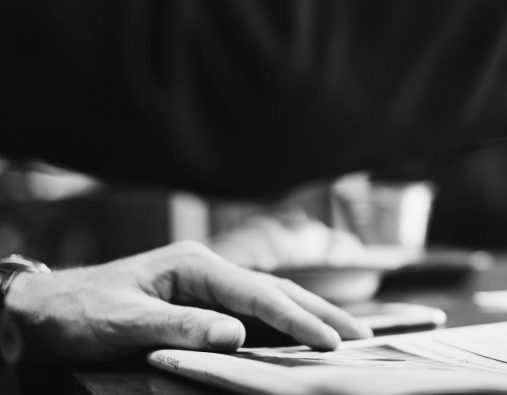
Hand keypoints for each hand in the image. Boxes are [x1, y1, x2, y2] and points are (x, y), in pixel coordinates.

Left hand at [4, 241, 371, 362]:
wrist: (44, 309)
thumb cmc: (80, 313)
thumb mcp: (124, 323)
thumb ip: (180, 328)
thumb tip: (237, 335)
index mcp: (194, 265)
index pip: (258, 293)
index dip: (297, 318)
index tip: (330, 341)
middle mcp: (208, 268)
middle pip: (276, 289)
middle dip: (321, 312)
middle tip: (362, 338)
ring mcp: (207, 284)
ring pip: (270, 299)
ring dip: (310, 316)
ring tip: (347, 335)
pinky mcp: (203, 302)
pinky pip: (253, 313)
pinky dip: (284, 323)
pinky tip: (305, 336)